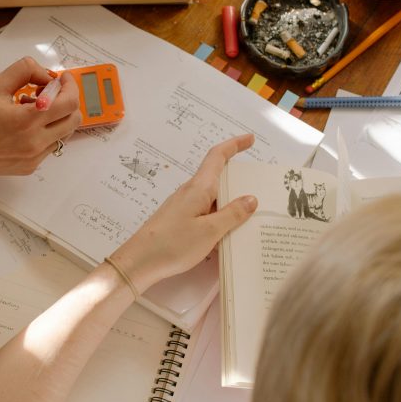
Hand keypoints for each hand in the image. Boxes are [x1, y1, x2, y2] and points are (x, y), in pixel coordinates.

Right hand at [0, 57, 81, 178]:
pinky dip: (45, 132)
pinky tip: (23, 126)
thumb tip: (46, 74)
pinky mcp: (29, 166)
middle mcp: (35, 142)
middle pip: (74, 119)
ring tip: (31, 109)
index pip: (69, 102)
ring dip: (56, 117)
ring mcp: (34, 157)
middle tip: (49, 92)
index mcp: (29, 120)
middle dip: (67, 101)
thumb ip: (25, 71)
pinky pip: (49, 147)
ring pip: (64, 134)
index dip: (70, 86)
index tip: (62, 79)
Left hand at [109, 134, 257, 292]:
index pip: (217, 156)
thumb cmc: (173, 244)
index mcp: (198, 188)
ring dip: (230, 204)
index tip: (250, 139)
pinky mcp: (179, 221)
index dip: (235, 145)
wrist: (139, 261)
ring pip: (212, 199)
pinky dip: (219, 219)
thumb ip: (232, 214)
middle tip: (260, 189)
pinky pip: (205, 213)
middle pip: (217, 178)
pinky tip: (228, 236)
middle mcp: (190, 192)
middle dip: (238, 180)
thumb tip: (251, 198)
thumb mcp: (210, 231)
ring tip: (251, 218)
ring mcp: (183, 206)